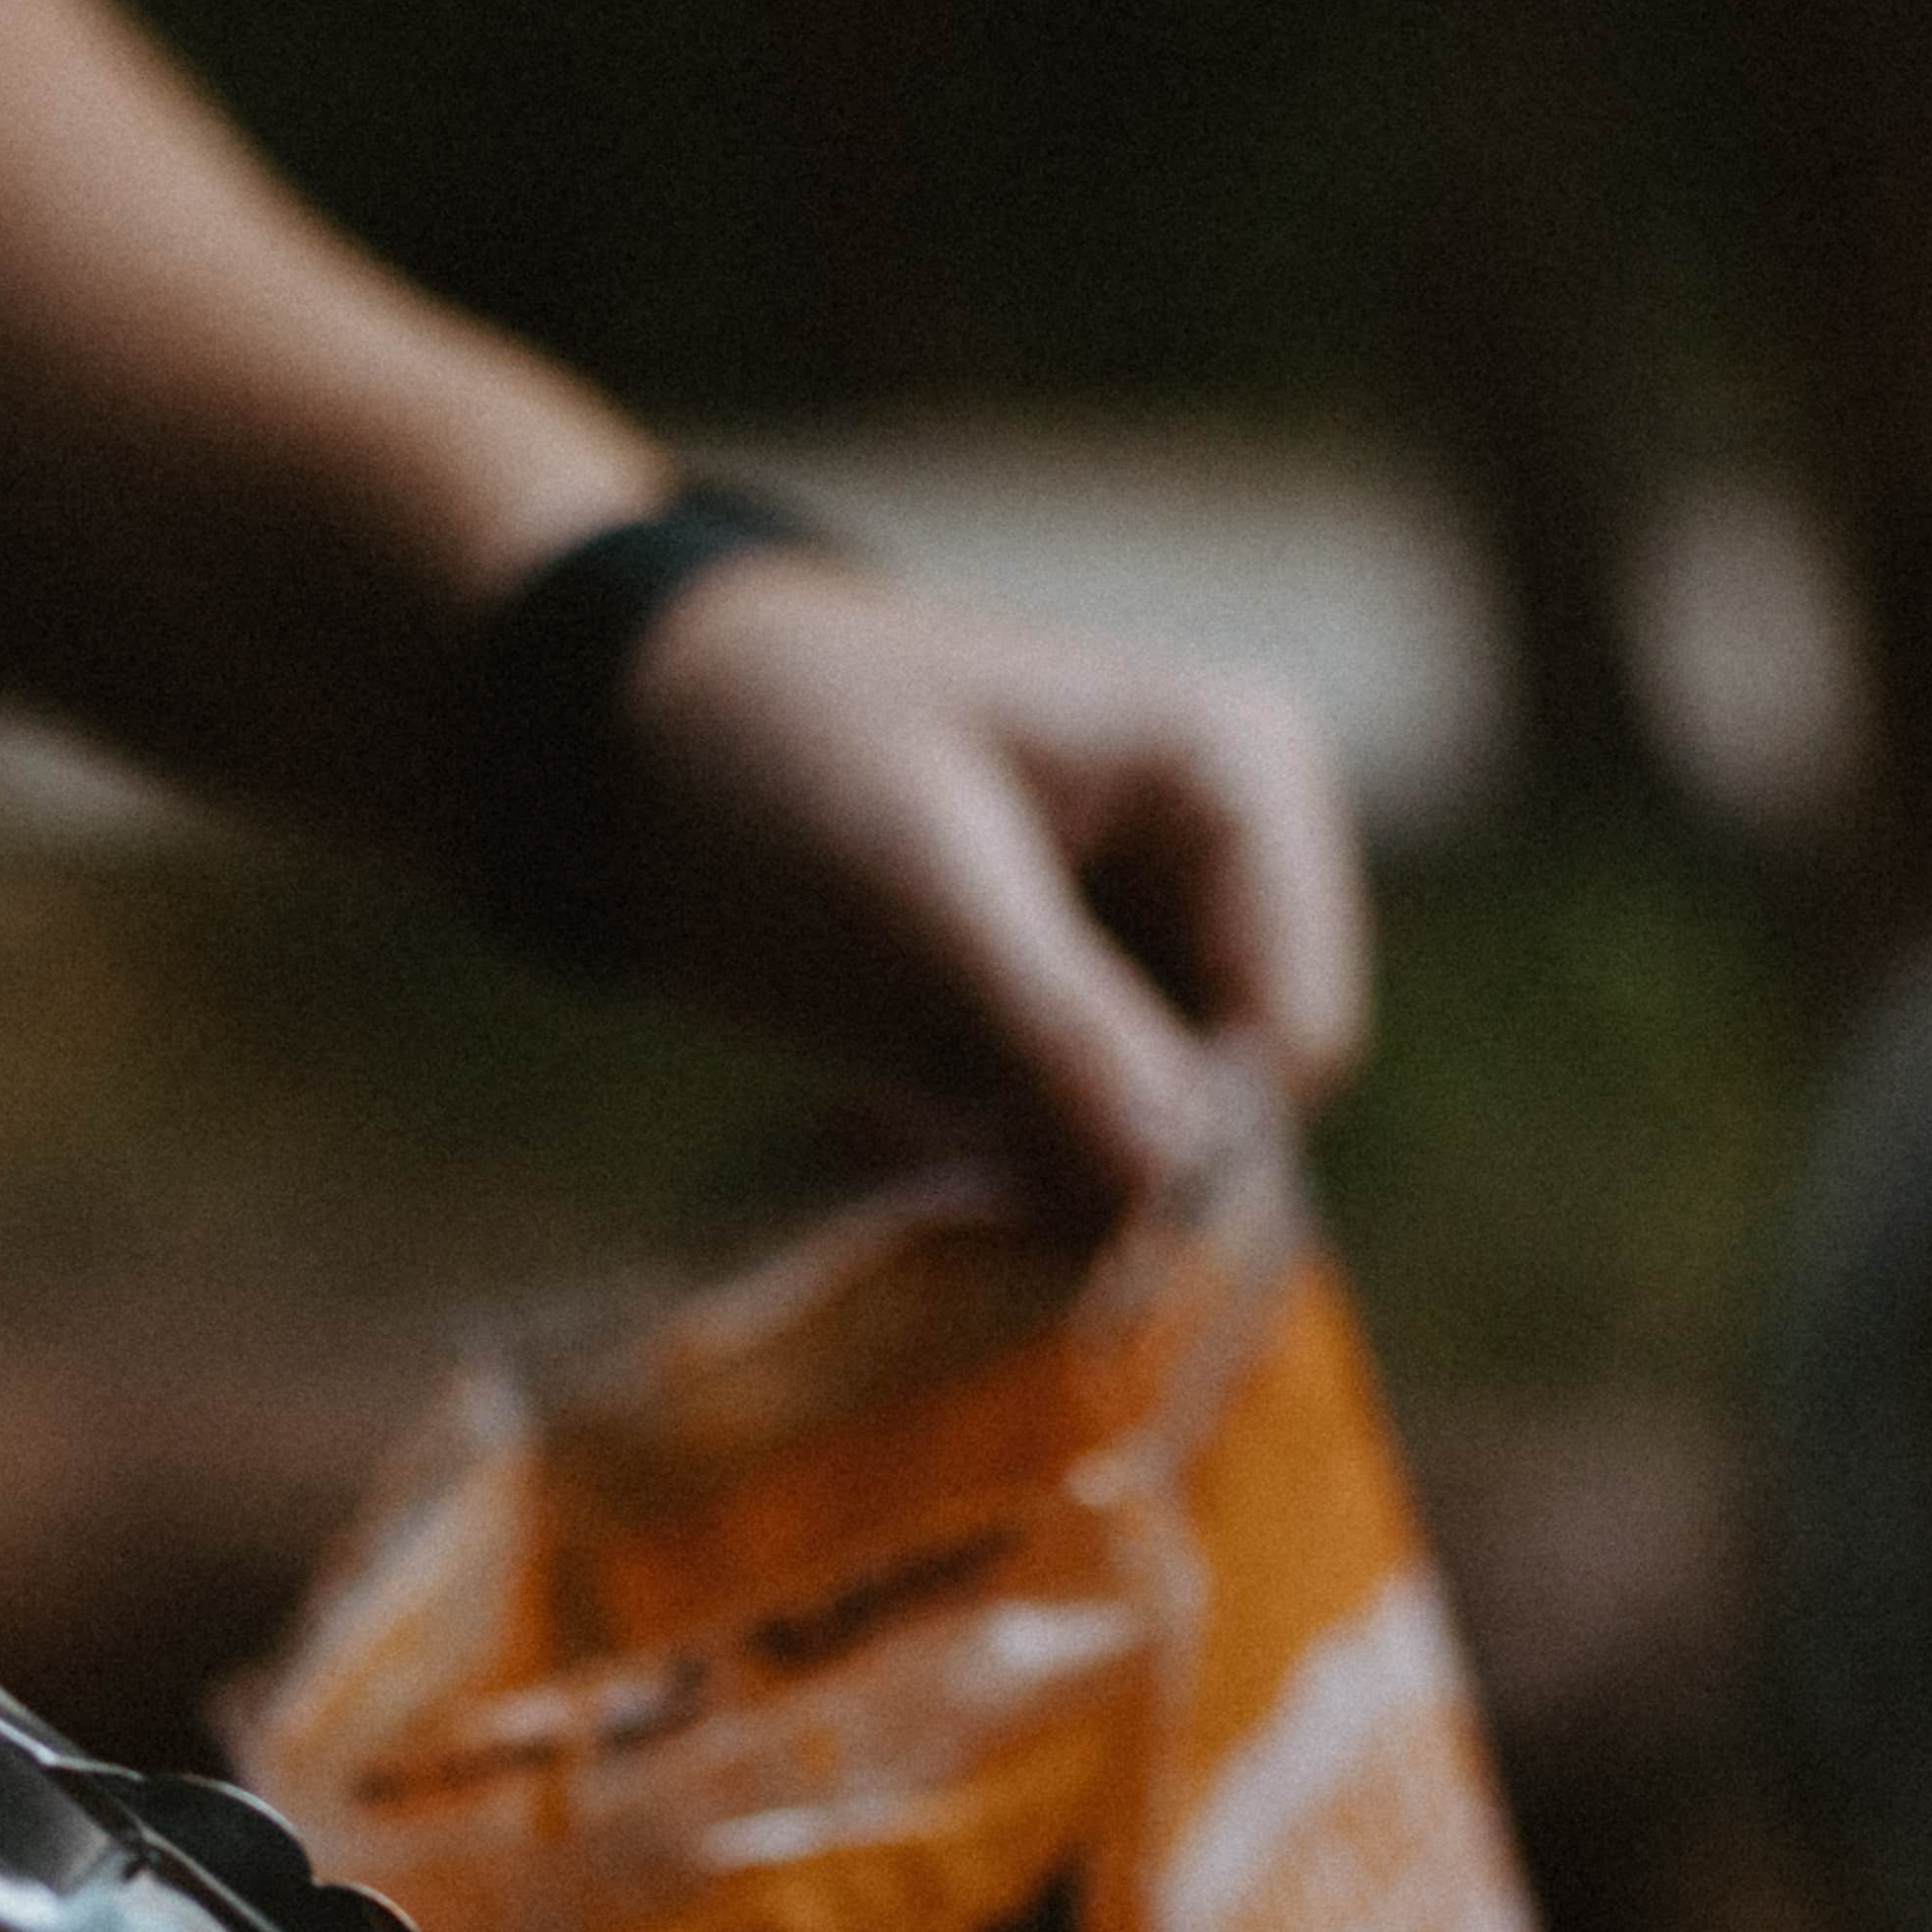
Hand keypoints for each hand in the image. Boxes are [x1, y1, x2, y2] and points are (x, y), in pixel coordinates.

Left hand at [611, 558, 1369, 1197]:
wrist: (636, 738)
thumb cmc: (778, 748)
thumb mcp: (913, 873)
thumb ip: (1053, 1021)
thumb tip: (1178, 1179)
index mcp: (1240, 780)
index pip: (1296, 1038)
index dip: (1192, 1148)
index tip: (1027, 1192)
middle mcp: (1233, 869)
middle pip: (1239, 1110)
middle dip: (1098, 1166)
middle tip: (925, 1152)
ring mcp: (1159, 947)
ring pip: (1163, 1152)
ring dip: (1033, 1182)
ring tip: (888, 1129)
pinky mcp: (1080, 1017)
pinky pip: (1088, 1154)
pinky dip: (995, 1173)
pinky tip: (882, 1126)